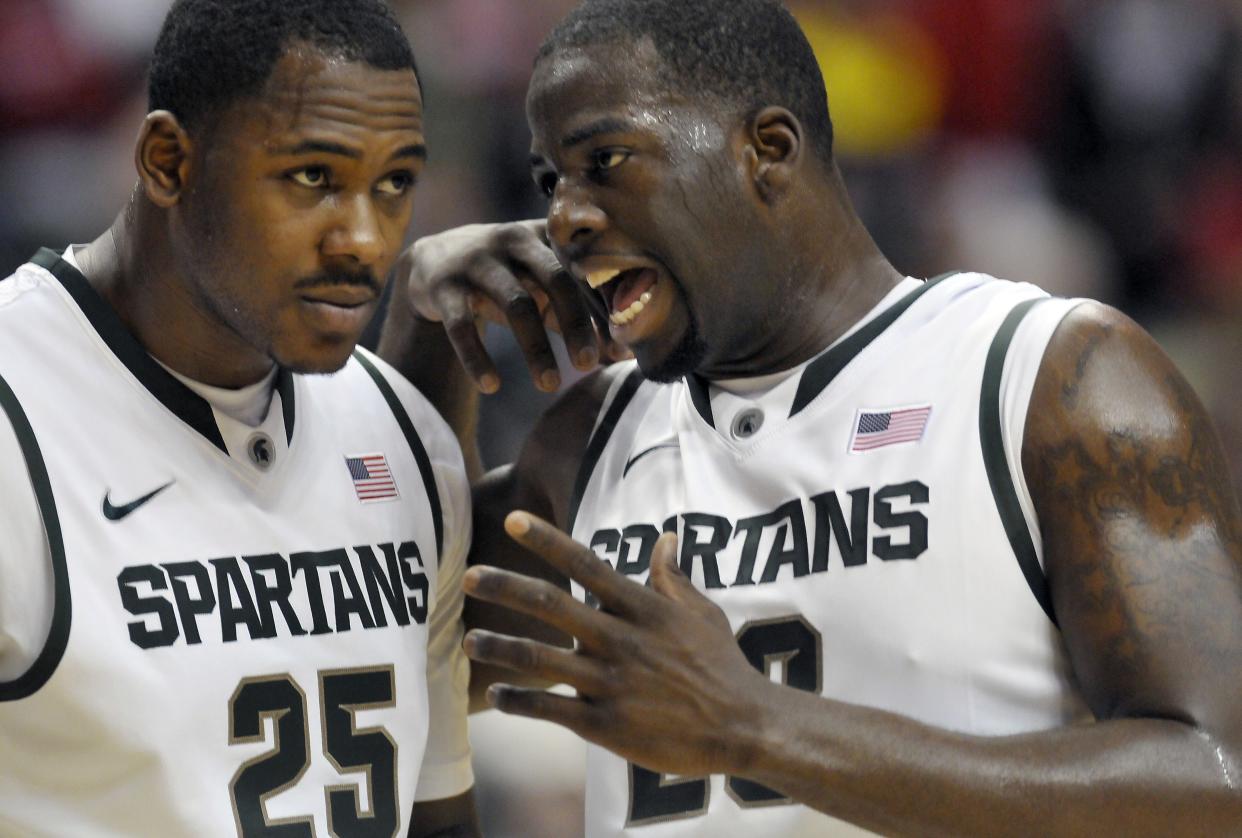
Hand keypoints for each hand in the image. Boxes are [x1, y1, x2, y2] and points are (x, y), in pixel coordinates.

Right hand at [392, 221, 626, 392]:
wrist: (433, 260)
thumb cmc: (506, 276)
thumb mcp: (538, 283)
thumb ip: (575, 311)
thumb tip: (622, 354)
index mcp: (545, 237)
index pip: (583, 272)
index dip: (603, 311)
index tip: (618, 350)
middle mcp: (512, 240)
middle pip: (556, 279)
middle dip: (576, 324)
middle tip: (589, 365)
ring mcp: (477, 261)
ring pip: (515, 305)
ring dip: (536, 348)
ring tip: (550, 385)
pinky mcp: (444, 287)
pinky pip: (461, 326)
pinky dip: (477, 358)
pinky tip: (491, 387)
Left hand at [462, 511, 773, 776]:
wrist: (742, 725)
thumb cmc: (722, 664)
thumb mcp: (702, 612)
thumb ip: (674, 577)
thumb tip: (666, 537)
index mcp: (642, 609)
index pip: (587, 564)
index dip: (548, 541)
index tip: (513, 519)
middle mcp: (621, 641)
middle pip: (553, 607)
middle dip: (507, 588)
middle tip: (469, 575)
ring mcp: (611, 684)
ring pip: (544, 661)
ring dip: (503, 648)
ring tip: (469, 640)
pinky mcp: (607, 725)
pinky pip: (554, 711)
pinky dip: (521, 702)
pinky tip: (496, 695)